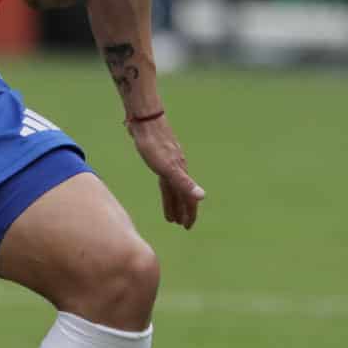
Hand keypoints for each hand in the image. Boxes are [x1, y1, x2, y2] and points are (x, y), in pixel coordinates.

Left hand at [126, 114, 204, 228]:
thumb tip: (202, 197)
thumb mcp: (167, 167)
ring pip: (172, 188)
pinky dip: (165, 187)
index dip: (189, 213)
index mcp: (180, 173)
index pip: (188, 198)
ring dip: (173, 202)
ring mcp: (169, 162)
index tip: (188, 227)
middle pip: (182, 195)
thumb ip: (184, 182)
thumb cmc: (154, 144)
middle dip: (183, 210)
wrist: (145, 120)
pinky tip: (163, 185)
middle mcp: (177, 169)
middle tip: (182, 225)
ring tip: (170, 215)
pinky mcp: (159, 156)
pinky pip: (164, 178)